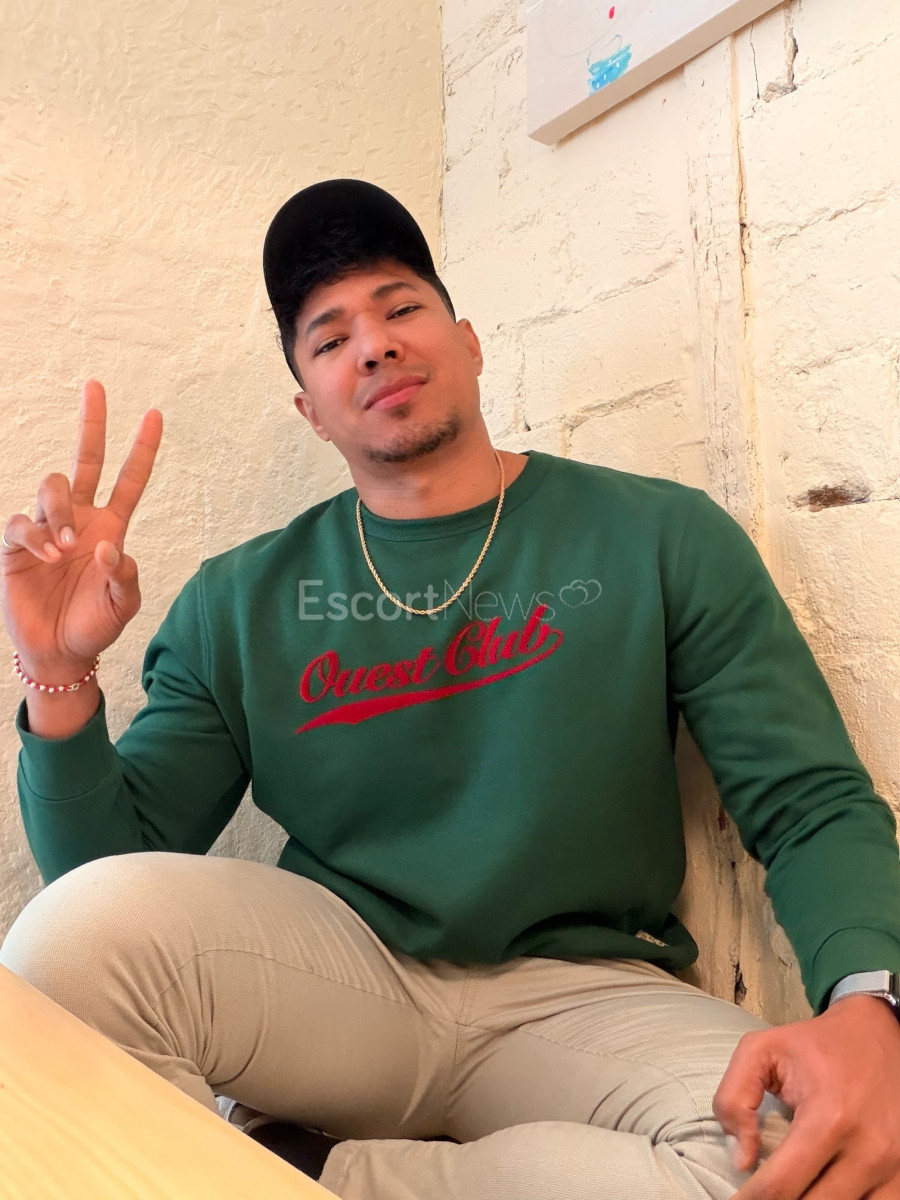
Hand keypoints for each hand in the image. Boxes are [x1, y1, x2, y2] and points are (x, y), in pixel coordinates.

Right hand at [1, 380, 162, 678]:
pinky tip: (49, 557)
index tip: (154, 415)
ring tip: (66, 547)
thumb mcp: (123, 605)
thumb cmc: (95, 626)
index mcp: (111, 529)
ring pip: (52, 486)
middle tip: (95, 386)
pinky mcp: (18, 545)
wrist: (59, 651)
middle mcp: (80, 520)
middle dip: (91, 424)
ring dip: (61, 510)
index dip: (142, 450)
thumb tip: (108, 546)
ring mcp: (48, 528)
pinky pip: (22, 523)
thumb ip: (124, 576)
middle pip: (86, 460)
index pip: (129, 481)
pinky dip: (36, 535)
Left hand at [715, 994, 899, 1197]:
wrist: (876, 1032)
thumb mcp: (761, 1050)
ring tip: (789, 1194)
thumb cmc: (814, 1044)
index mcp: (829, 1118)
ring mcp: (892, 1167)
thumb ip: (734, 1098)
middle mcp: (867, 1150)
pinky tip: (823, 1194)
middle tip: (757, 1198)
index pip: (782, 1185)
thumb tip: (742, 1160)